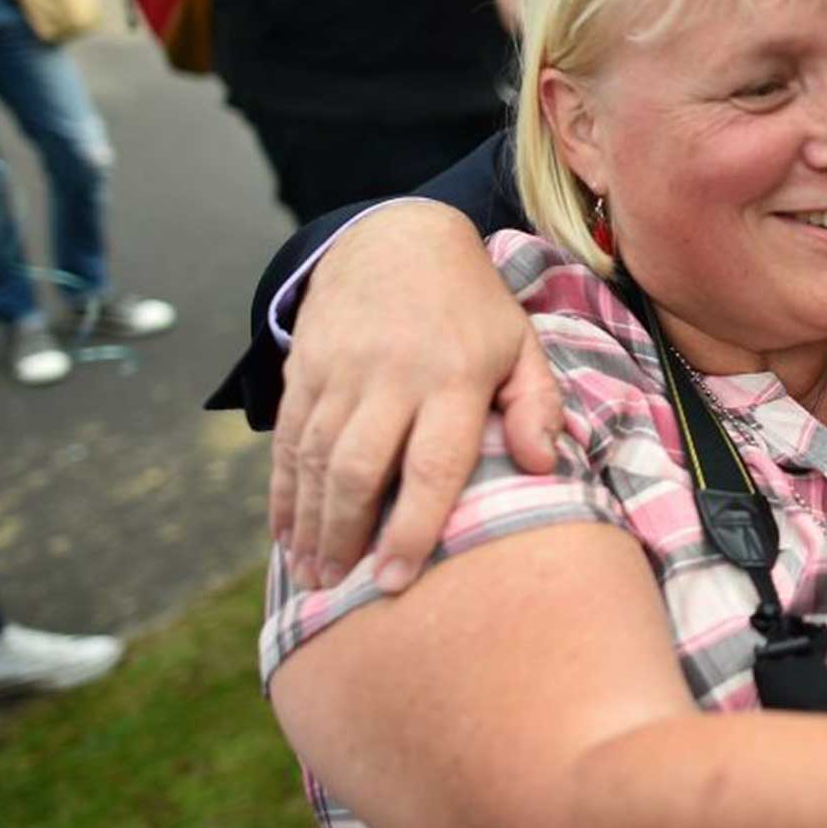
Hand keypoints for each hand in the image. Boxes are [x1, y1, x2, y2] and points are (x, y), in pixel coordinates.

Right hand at [271, 202, 562, 590]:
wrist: (397, 237)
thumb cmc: (472, 309)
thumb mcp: (521, 344)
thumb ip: (538, 404)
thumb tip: (543, 464)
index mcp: (455, 377)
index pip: (433, 464)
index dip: (411, 527)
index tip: (394, 581)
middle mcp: (392, 376)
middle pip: (358, 470)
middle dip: (345, 537)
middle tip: (339, 590)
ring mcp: (342, 370)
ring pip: (314, 459)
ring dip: (309, 524)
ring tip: (312, 575)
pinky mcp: (304, 365)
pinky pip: (287, 438)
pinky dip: (282, 491)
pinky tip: (286, 533)